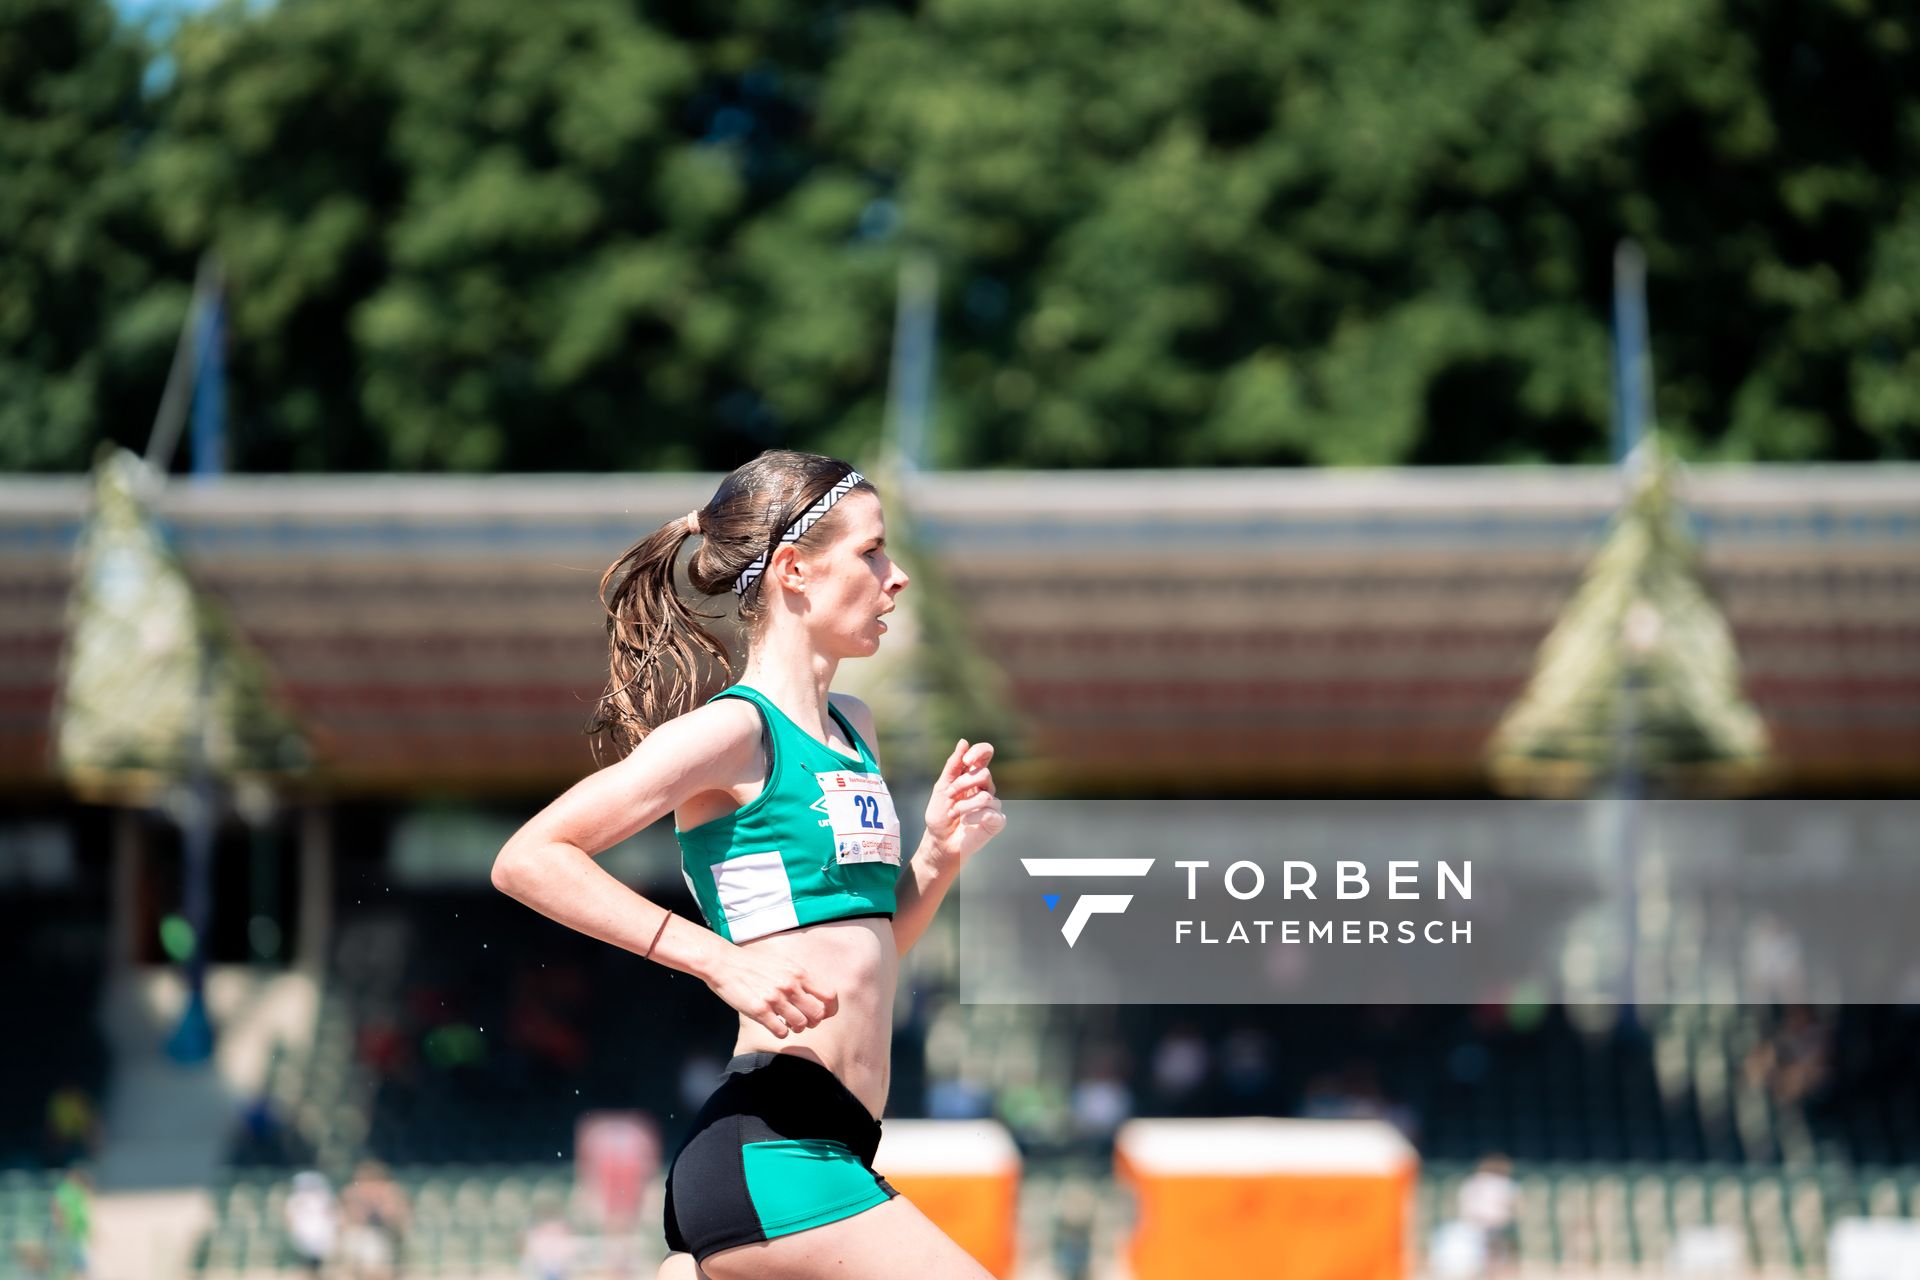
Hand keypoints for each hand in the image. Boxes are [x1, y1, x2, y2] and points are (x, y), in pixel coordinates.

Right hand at [704, 947, 837, 1038]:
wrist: (725, 963)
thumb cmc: (754, 964)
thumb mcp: (783, 964)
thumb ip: (800, 978)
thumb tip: (816, 994)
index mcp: (799, 973)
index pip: (829, 995)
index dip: (830, 1009)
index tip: (824, 1014)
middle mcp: (790, 986)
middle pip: (817, 1014)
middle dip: (813, 1022)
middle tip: (803, 1022)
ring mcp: (775, 998)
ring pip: (800, 1025)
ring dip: (796, 1028)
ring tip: (788, 1024)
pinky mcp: (760, 1010)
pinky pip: (781, 1031)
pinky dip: (781, 1032)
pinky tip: (775, 1026)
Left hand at [924, 738, 1006, 865]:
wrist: (939, 842)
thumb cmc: (940, 815)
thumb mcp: (941, 788)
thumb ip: (952, 766)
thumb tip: (963, 742)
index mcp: (973, 776)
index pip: (986, 753)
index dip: (979, 752)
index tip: (965, 762)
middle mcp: (986, 787)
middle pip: (984, 774)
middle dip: (962, 784)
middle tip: (949, 795)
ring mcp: (992, 804)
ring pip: (985, 796)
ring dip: (963, 805)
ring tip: (954, 814)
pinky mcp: (996, 821)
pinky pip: (990, 813)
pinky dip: (972, 817)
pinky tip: (966, 823)